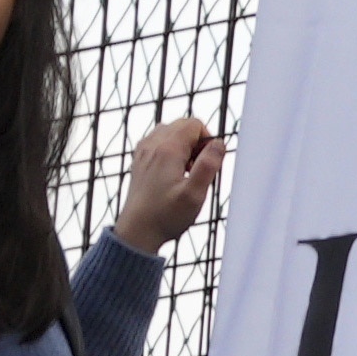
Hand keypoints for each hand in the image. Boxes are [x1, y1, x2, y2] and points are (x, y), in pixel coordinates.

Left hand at [113, 117, 224, 251]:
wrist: (137, 230)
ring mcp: (143, 151)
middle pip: (182, 125)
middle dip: (196, 141)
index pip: (194, 124)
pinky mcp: (139, 160)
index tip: (206, 163)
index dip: (207, 140)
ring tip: (185, 170)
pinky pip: (158, 141)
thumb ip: (209, 165)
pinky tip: (172, 172)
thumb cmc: (166, 215)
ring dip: (183, 145)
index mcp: (168, 150)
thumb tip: (219, 144)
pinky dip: (170, 150)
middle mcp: (152, 145)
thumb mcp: (195, 194)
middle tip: (197, 168)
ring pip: (169, 131)